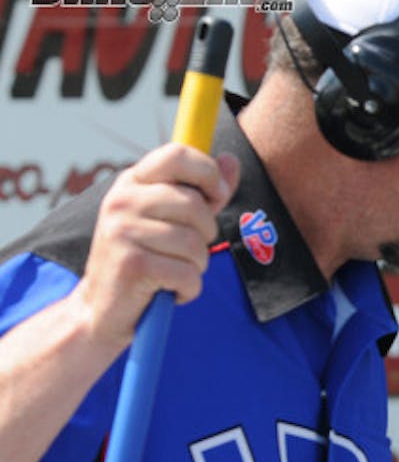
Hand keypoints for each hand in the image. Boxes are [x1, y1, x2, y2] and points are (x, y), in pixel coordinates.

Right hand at [78, 142, 238, 350]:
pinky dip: (189, 289)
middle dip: (206, 233)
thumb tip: (231, 160)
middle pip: (195, 205)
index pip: (177, 154)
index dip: (208, 173)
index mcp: (133, 182)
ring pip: (195, 243)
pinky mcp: (131, 264)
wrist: (104, 307)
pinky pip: (188, 274)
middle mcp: (122, 201)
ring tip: (175, 271)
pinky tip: (170, 290)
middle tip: (188, 250)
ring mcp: (123, 231)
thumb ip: (204, 192)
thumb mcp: (172, 219)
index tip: (217, 196)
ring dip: (197, 265)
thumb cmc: (146, 258)